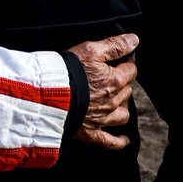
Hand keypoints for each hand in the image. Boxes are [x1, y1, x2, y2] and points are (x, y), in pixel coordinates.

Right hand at [66, 33, 137, 149]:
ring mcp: (103, 119)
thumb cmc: (68, 70)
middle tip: (111, 77)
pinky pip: (110, 141)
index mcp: (115, 81)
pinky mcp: (91, 133)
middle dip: (122, 83)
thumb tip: (134, 40)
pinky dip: (119, 141)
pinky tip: (124, 139)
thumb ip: (114, 45)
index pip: (130, 70)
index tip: (122, 59)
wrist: (48, 95)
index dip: (127, 63)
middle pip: (126, 91)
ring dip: (122, 107)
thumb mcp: (90, 50)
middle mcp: (113, 101)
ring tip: (115, 102)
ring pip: (123, 114)